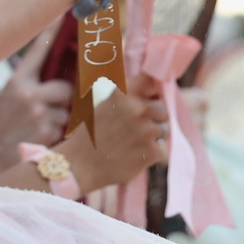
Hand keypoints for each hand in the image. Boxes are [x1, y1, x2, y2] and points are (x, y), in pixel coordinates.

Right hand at [0, 29, 70, 165]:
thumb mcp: (6, 99)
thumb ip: (29, 87)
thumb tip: (60, 82)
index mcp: (16, 82)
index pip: (38, 50)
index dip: (52, 30)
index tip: (63, 12)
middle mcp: (29, 95)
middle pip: (65, 88)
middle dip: (62, 99)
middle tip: (47, 110)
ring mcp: (40, 115)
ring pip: (66, 112)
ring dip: (58, 121)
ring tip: (36, 129)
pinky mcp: (48, 134)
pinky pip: (64, 130)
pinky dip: (55, 136)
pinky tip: (38, 140)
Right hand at [61, 75, 169, 192]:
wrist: (79, 165)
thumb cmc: (90, 134)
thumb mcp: (102, 104)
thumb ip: (126, 96)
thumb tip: (152, 91)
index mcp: (123, 92)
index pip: (152, 79)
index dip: (154, 89)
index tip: (150, 95)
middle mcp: (137, 108)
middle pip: (163, 108)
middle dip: (154, 118)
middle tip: (135, 128)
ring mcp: (146, 129)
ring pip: (164, 130)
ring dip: (152, 137)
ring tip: (130, 143)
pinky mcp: (152, 151)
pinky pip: (162, 149)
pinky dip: (151, 154)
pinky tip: (132, 155)